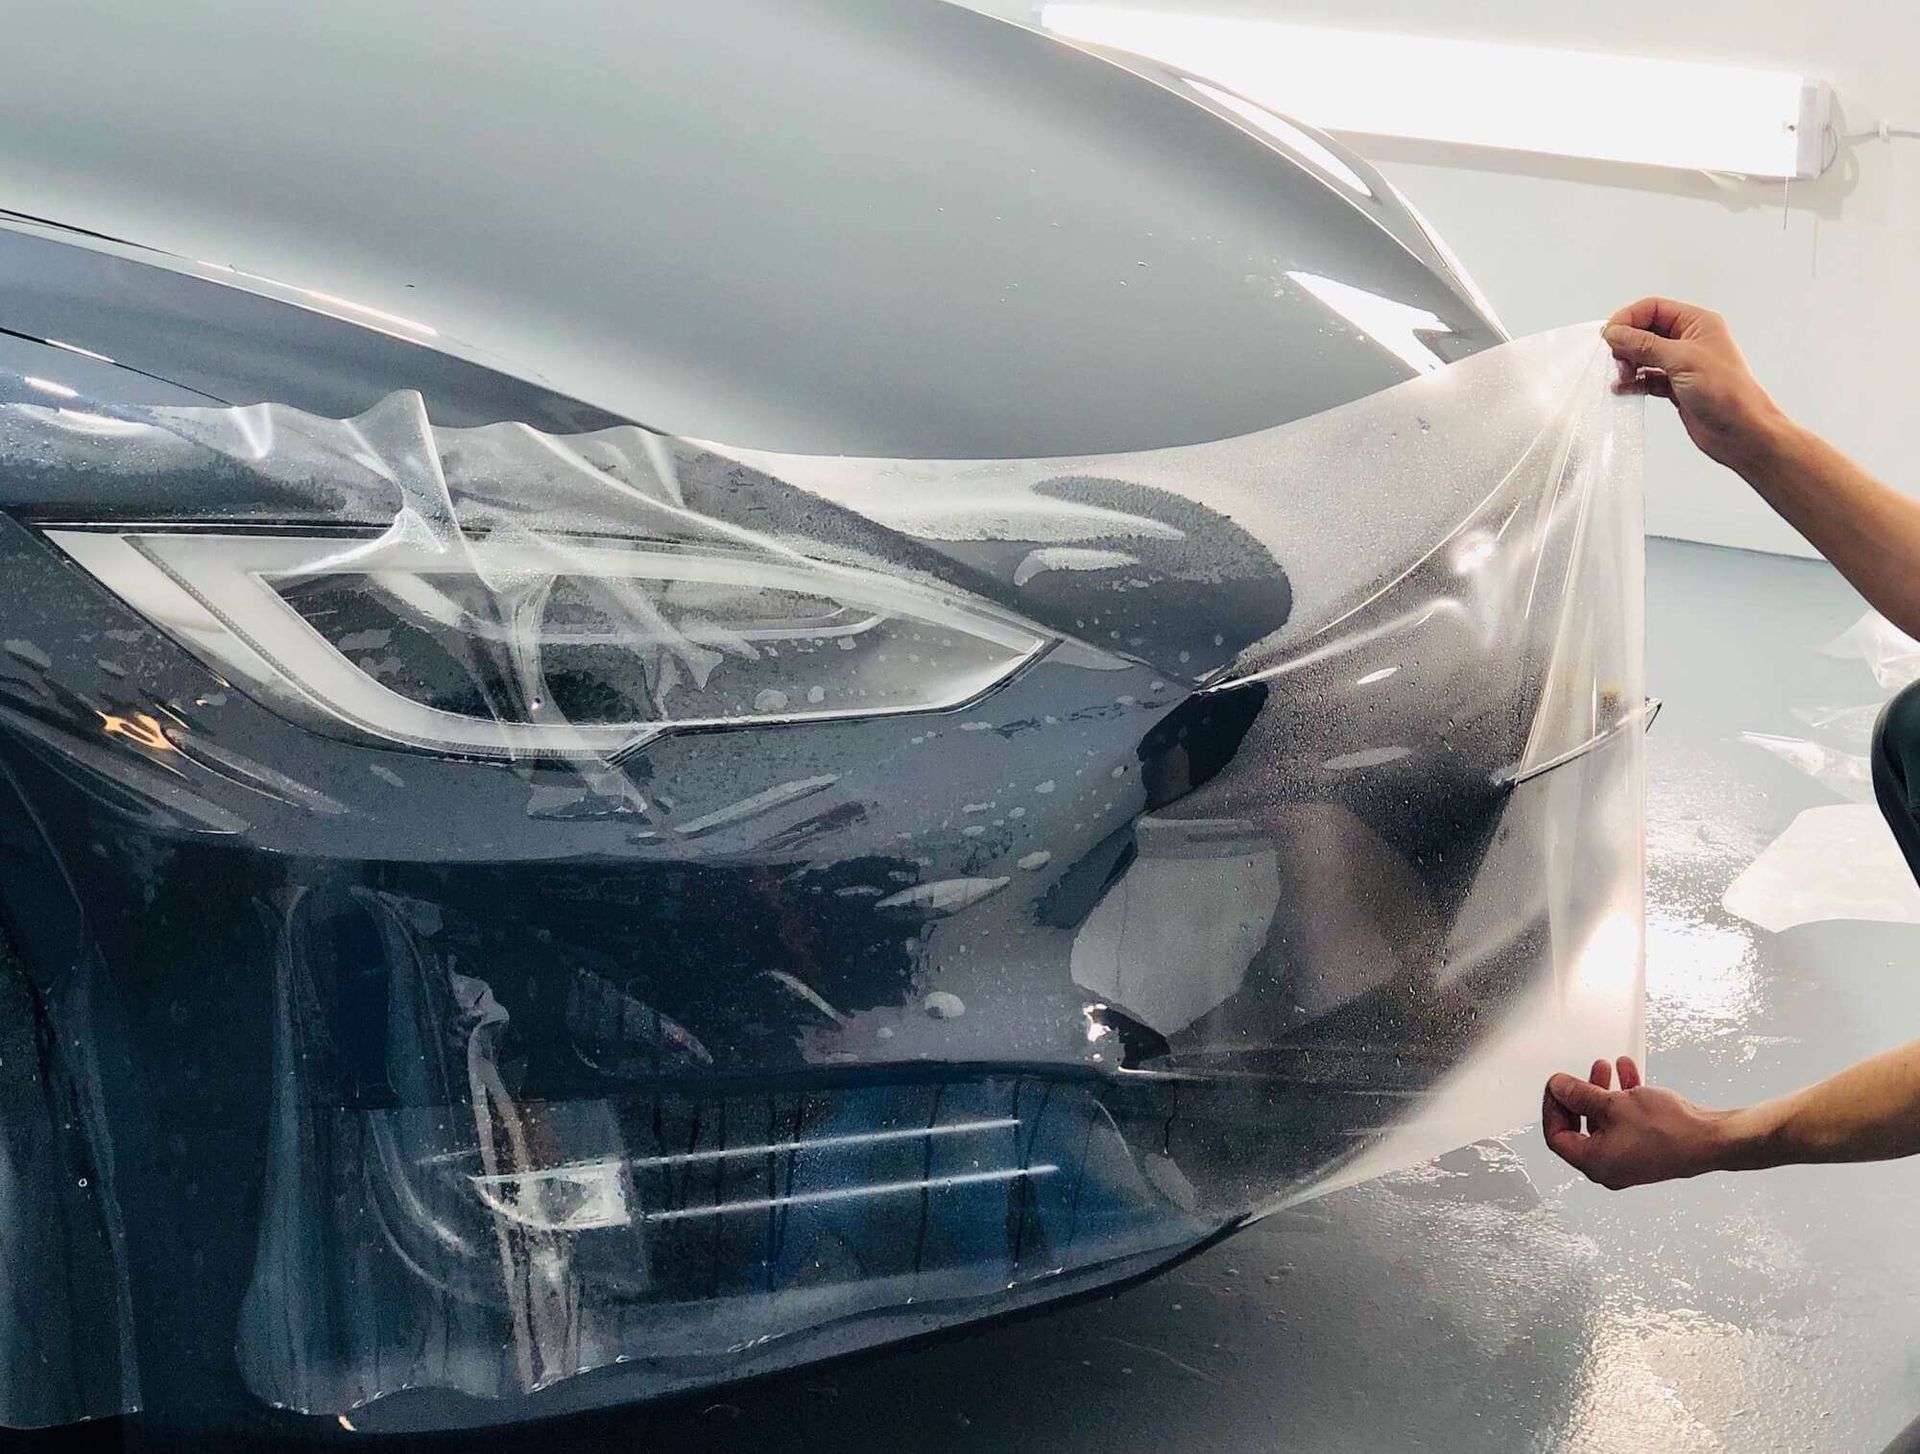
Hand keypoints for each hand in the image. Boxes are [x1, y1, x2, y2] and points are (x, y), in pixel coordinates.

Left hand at [1542, 1056, 1731, 1189]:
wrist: (1712, 1139)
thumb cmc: (1668, 1131)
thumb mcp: (1613, 1104)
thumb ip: (1580, 1095)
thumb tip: (1559, 1087)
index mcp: (1594, 1163)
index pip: (1557, 1136)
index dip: (1552, 1107)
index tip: (1556, 1085)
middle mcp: (1610, 1165)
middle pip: (1580, 1125)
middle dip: (1580, 1095)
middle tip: (1579, 1075)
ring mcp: (1630, 1157)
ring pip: (1605, 1119)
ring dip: (1602, 1091)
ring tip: (1605, 1066)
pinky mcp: (1647, 1147)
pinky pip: (1626, 1119)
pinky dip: (1624, 1096)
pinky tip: (1628, 1071)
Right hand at [1602, 299, 1788, 474]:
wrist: (1741, 431)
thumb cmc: (1727, 393)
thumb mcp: (1681, 360)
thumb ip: (1645, 345)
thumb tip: (1615, 332)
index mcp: (1697, 323)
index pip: (1653, 308)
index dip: (1628, 319)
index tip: (1609, 336)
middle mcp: (1689, 340)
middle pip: (1646, 331)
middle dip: (1627, 343)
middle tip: (1616, 359)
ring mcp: (1682, 364)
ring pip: (1644, 355)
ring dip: (1628, 364)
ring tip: (1622, 376)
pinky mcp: (1676, 386)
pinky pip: (1647, 378)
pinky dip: (1634, 382)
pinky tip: (1623, 388)